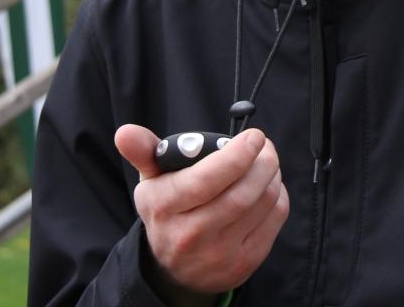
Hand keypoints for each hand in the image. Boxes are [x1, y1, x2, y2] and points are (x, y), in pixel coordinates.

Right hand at [115, 123, 288, 300]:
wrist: (175, 269)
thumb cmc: (167, 212)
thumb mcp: (150, 182)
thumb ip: (143, 152)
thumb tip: (125, 133)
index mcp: (165, 207)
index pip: (204, 181)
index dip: (235, 156)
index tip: (253, 136)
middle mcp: (191, 234)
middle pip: (240, 194)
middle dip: (262, 163)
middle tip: (264, 145)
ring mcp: (219, 253)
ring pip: (261, 204)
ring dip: (272, 175)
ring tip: (267, 161)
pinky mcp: (244, 263)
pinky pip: (273, 220)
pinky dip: (278, 195)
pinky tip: (269, 186)